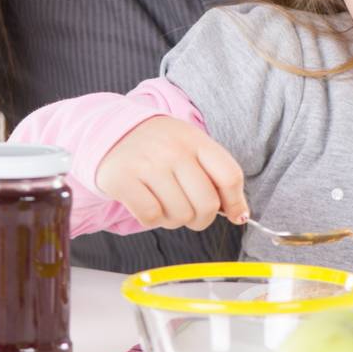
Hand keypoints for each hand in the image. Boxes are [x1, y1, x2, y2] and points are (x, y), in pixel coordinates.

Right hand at [94, 116, 248, 230]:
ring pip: (180, 215)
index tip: (234, 214)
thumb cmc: (160, 147)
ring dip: (174, 218)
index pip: (230, 176)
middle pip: (207, 203)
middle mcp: (174, 150)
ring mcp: (148, 164)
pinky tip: (148, 202)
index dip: (236, 202)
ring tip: (165, 202)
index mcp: (196, 140)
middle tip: (191, 212)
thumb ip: (216, 175)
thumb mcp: (191, 147)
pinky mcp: (123, 179)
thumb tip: (239, 214)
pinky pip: (151, 216)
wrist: (113, 133)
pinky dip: (152, 218)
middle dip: (202, 218)